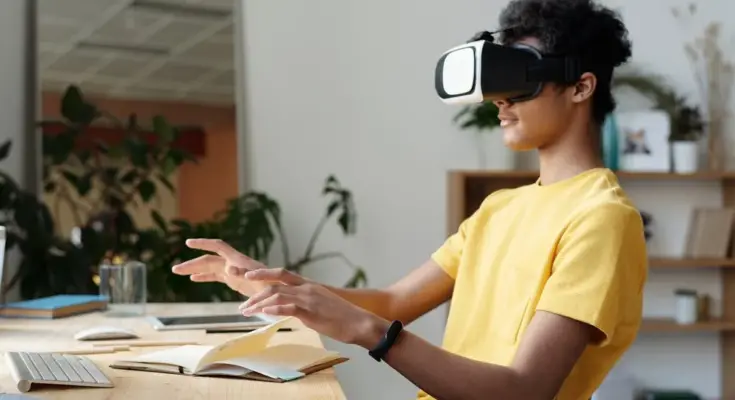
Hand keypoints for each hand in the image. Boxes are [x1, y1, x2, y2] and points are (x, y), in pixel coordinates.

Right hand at [171, 238, 269, 296]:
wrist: (281, 292)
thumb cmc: (273, 286)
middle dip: (192, 263)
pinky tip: (194, 279)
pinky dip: (204, 277)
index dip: (203, 244)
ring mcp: (233, 271)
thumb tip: (230, 269)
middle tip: (174, 269)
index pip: (217, 246)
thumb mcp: (260, 280)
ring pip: (210, 268)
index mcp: (238, 260)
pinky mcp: (235, 281)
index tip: (188, 243)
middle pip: (209, 260)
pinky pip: (216, 277)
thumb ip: (246, 273)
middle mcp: (234, 263)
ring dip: (195, 269)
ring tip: (177, 271)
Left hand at [240, 268, 387, 347]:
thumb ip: (304, 304)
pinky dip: (274, 309)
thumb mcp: (320, 306)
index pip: (281, 274)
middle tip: (242, 306)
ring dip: (259, 304)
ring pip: (277, 295)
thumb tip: (291, 310)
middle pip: (274, 285)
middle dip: (255, 294)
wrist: (360, 323)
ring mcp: (309, 299)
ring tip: (246, 312)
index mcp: (309, 285)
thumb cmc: (343, 317)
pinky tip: (264, 313)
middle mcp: (307, 288)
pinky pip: (288, 307)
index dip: (263, 273)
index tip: (248, 276)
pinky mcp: (311, 311)